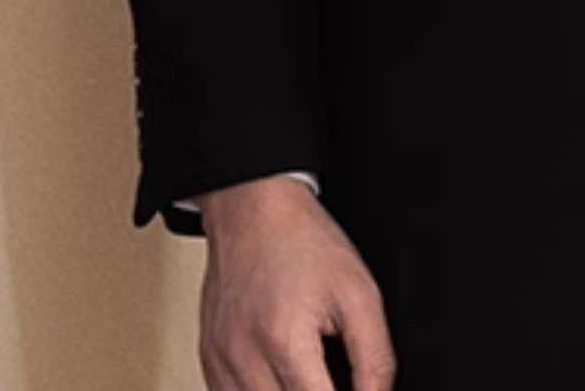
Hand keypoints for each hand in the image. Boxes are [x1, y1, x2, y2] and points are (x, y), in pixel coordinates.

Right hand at [197, 173, 395, 390]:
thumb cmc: (301, 243)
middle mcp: (244, 358)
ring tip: (309, 376)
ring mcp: (220, 362)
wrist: (252, 210)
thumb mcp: (359, 295)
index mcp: (284, 341)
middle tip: (331, 376)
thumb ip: (374, 360)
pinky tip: (281, 379)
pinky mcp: (209, 360)